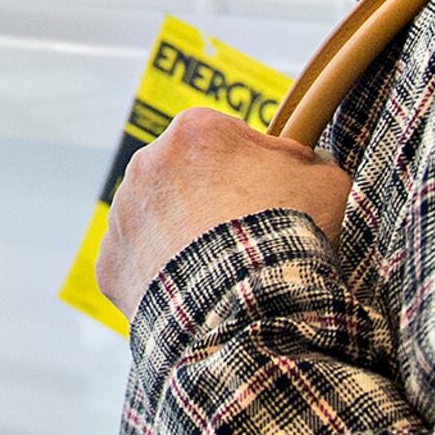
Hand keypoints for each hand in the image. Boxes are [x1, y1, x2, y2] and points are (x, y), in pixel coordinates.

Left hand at [95, 105, 352, 315]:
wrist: (245, 304)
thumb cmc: (287, 234)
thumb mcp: (325, 182)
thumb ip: (310, 161)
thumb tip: (308, 161)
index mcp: (194, 131)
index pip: (226, 141)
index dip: (254, 170)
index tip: (271, 199)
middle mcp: (146, 162)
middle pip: (183, 178)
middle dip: (209, 202)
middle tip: (244, 238)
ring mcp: (122, 214)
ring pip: (156, 220)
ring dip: (181, 238)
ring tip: (219, 271)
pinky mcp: (110, 261)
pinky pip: (138, 265)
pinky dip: (160, 278)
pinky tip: (193, 295)